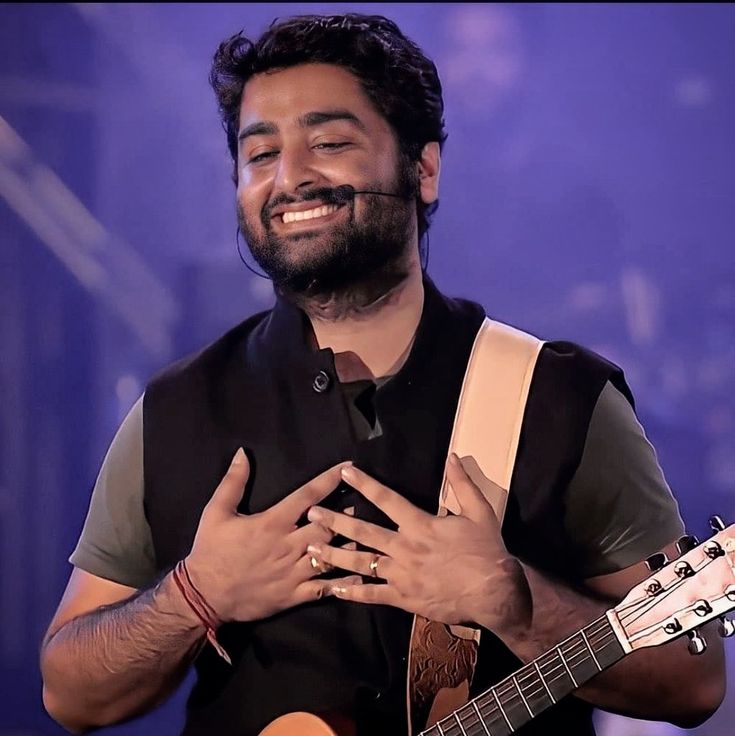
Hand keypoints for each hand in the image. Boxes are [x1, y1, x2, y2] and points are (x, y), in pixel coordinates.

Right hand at [185, 449, 358, 622]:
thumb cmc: (211, 551)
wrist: (203, 596)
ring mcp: (293, 572)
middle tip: (362, 501)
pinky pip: (325, 588)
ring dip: (349, 543)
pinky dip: (344, 580)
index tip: (347, 467)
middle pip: (326, 525)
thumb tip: (242, 453)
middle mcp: (288, 545)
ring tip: (366, 533)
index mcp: (272, 523)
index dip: (329, 480)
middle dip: (346, 513)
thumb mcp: (215, 512)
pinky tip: (360, 572)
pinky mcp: (294, 595)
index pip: (307, 496)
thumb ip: (233, 482)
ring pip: (330, 555)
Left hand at [306, 454, 530, 634]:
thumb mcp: (480, 511)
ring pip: (361, 563)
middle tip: (312, 514)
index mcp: (421, 525)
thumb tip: (453, 457)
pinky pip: (372, 595)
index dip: (365, 484)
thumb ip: (462, 484)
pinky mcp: (403, 598)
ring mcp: (401, 575)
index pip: (387, 500)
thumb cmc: (486, 550)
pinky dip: (352, 592)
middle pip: (364, 532)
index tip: (345, 473)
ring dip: (335, 554)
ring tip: (312, 548)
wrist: (493, 592)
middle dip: (336, 521)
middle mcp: (405, 548)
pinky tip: (333, 588)